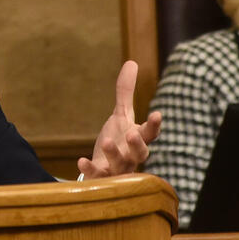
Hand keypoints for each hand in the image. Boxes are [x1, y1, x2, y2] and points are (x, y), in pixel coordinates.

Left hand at [78, 61, 161, 178]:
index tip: (157, 114)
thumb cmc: (118, 140)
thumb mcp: (121, 115)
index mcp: (138, 139)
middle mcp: (132, 156)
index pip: (150, 133)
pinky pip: (98, 176)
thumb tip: (132, 62)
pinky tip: (81, 160)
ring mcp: (118, 169)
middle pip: (141, 153)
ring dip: (114, 153)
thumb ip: (125, 92)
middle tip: (132, 133)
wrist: (104, 168)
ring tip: (105, 142)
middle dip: (138, 144)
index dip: (154, 125)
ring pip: (120, 164)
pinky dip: (90, 169)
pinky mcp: (102, 178)